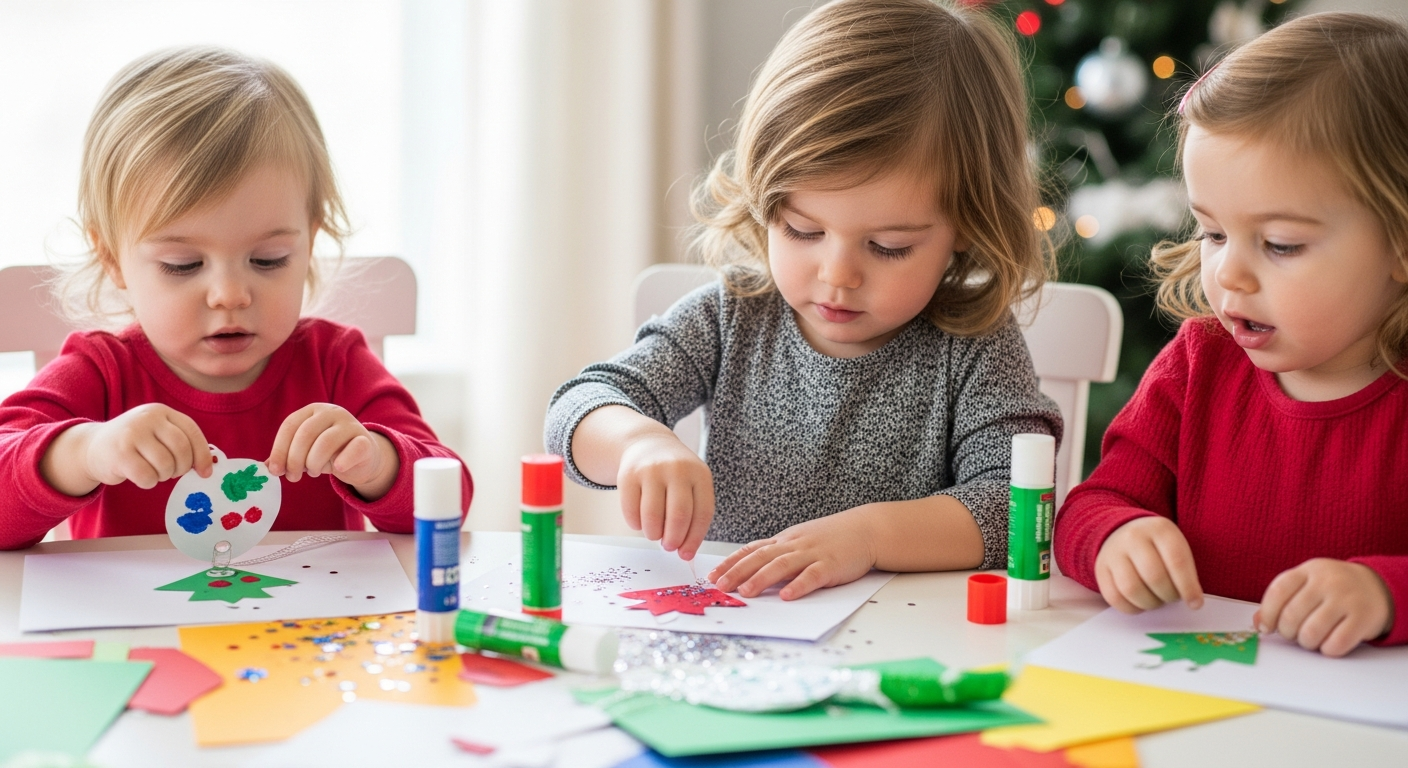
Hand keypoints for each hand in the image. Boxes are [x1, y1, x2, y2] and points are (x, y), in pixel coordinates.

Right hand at [41, 403, 212, 494]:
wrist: (92, 447)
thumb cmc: (135, 445)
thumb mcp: (157, 435)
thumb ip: (181, 443)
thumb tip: (208, 468)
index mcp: (161, 411)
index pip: (191, 432)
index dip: (202, 454)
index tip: (205, 472)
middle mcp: (147, 418)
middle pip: (182, 448)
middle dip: (182, 467)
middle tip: (173, 473)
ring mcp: (132, 434)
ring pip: (166, 464)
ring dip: (164, 476)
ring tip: (154, 472)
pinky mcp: (120, 453)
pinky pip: (147, 476)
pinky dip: (148, 482)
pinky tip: (140, 476)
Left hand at [266, 404, 397, 499]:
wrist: (363, 459)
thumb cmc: (330, 453)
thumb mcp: (305, 451)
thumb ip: (287, 456)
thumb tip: (267, 467)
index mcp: (313, 411)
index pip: (290, 425)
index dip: (279, 449)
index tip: (275, 471)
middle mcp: (331, 412)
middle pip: (306, 433)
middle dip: (294, 459)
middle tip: (293, 477)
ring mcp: (350, 424)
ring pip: (326, 442)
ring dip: (314, 463)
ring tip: (313, 473)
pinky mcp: (366, 441)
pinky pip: (352, 450)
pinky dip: (341, 462)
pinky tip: (337, 469)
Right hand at [617, 432, 714, 560]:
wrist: (648, 443)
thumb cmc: (675, 474)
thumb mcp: (692, 484)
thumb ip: (693, 515)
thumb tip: (685, 553)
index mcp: (700, 474)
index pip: (702, 513)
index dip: (694, 539)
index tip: (686, 554)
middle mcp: (677, 469)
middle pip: (678, 516)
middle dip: (673, 539)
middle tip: (668, 547)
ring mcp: (651, 470)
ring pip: (652, 516)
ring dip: (653, 534)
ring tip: (654, 534)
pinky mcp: (628, 475)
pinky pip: (631, 511)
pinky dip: (636, 525)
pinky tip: (640, 522)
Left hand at [709, 511, 875, 600]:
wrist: (865, 529)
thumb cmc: (831, 538)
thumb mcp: (800, 541)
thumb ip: (779, 554)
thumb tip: (753, 572)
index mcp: (784, 541)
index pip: (751, 550)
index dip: (730, 562)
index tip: (712, 575)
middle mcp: (794, 545)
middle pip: (760, 557)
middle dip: (737, 572)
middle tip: (720, 586)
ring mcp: (812, 553)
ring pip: (782, 565)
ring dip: (761, 578)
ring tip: (745, 592)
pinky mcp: (831, 565)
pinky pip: (812, 575)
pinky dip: (799, 585)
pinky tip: (787, 595)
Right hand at [1095, 515, 1203, 612]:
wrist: (1121, 531)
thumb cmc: (1156, 546)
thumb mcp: (1175, 546)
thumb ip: (1185, 570)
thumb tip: (1193, 602)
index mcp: (1160, 529)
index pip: (1177, 561)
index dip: (1188, 587)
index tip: (1195, 603)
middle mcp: (1134, 537)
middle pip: (1154, 577)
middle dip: (1168, 595)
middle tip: (1172, 597)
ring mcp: (1113, 552)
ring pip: (1132, 589)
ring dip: (1149, 603)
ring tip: (1156, 600)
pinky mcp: (1100, 568)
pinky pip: (1114, 597)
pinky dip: (1131, 608)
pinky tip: (1140, 603)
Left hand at [1254, 559, 1393, 656]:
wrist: (1378, 586)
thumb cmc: (1333, 588)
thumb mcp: (1307, 584)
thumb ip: (1282, 599)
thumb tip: (1258, 623)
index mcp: (1309, 570)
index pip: (1278, 591)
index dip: (1267, 614)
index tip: (1266, 628)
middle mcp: (1327, 582)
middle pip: (1291, 615)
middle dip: (1286, 632)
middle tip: (1293, 634)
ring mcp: (1346, 599)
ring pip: (1311, 632)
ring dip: (1306, 643)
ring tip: (1310, 638)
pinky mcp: (1363, 618)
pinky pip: (1336, 643)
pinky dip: (1327, 649)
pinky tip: (1328, 643)